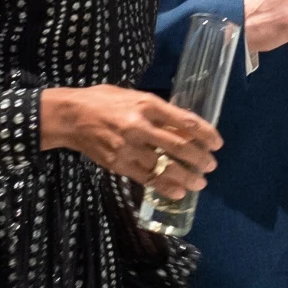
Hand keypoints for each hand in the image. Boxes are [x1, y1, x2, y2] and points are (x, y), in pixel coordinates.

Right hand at [40, 85, 220, 198]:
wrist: (70, 116)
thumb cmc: (105, 101)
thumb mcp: (135, 96)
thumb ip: (159, 110)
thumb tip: (185, 124)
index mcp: (147, 104)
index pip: (184, 121)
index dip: (205, 134)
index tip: (217, 143)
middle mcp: (139, 126)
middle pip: (178, 145)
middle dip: (199, 158)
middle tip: (211, 165)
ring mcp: (128, 147)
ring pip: (164, 166)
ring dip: (186, 177)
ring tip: (199, 183)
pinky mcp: (118, 164)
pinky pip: (146, 178)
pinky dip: (165, 186)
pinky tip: (178, 191)